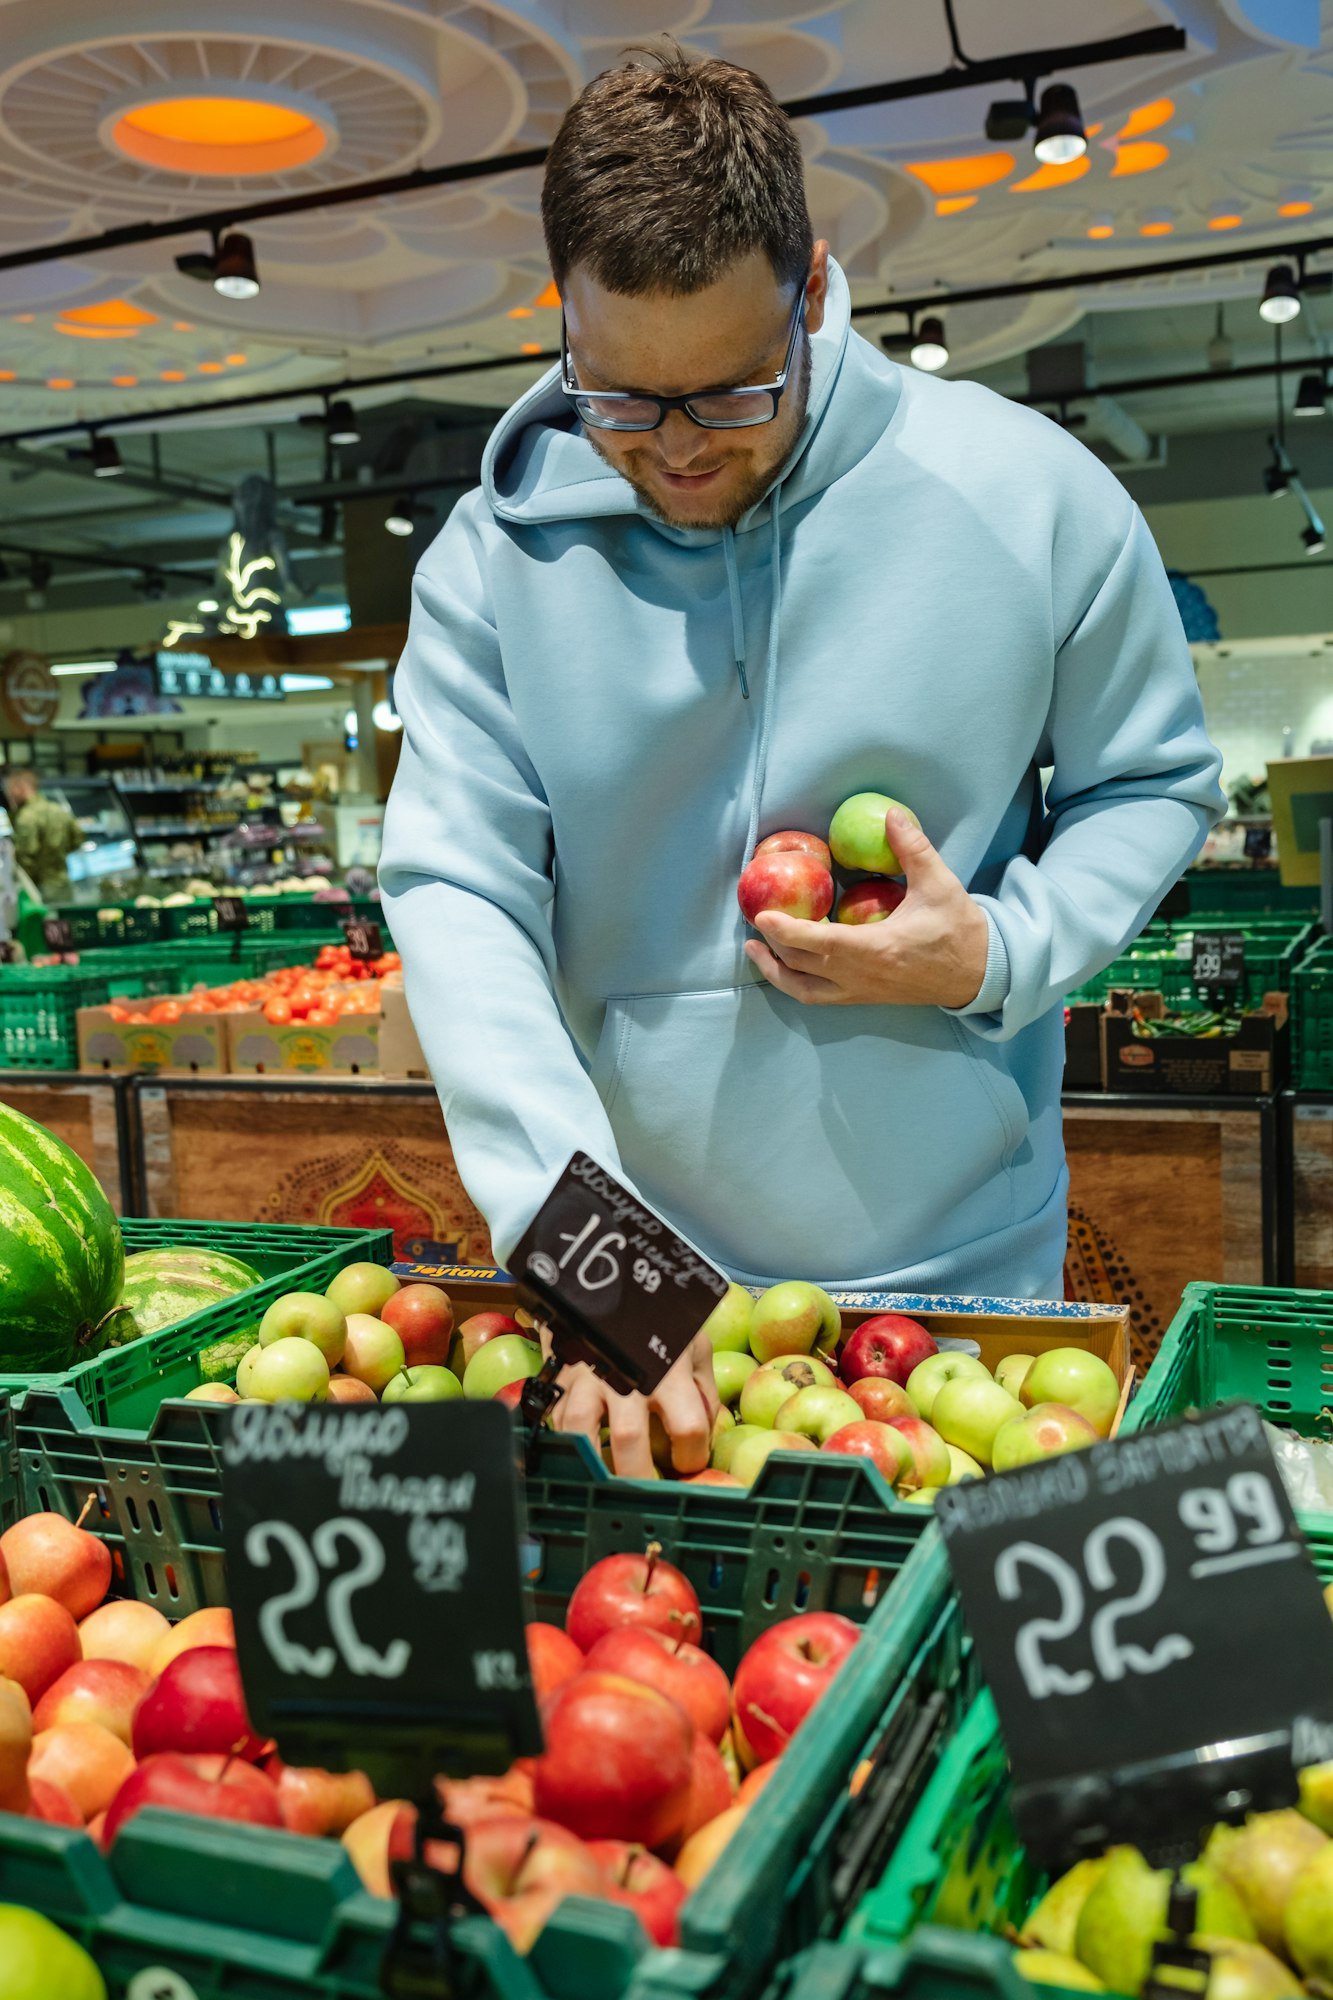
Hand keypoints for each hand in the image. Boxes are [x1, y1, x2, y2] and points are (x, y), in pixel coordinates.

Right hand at [549, 1332, 719, 1478]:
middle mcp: (626, 1376)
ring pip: (580, 1432)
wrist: (607, 1286)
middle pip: (630, 1441)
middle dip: (639, 1479)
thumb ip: (702, 1388)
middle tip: (648, 1494)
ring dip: (593, 1463)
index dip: (693, 1455)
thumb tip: (706, 1431)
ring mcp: (588, 1378)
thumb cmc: (657, 1319)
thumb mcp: (691, 1343)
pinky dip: (568, 1442)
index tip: (689, 1462)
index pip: (688, 1426)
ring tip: (607, 1481)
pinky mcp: (560, 1378)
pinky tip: (583, 1451)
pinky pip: (557, 1420)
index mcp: (668, 1370)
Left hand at [744, 808, 989, 1009]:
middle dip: (772, 944)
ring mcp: (860, 992)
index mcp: (876, 949)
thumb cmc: (959, 929)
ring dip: (775, 971)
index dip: (785, 930)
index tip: (761, 914)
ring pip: (803, 989)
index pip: (819, 943)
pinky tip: (785, 965)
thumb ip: (913, 848)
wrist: (980, 974)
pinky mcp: (863, 998)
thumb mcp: (939, 885)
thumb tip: (891, 815)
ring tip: (754, 949)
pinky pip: (818, 996)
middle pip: (800, 966)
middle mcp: (860, 977)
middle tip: (754, 918)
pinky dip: (795, 982)